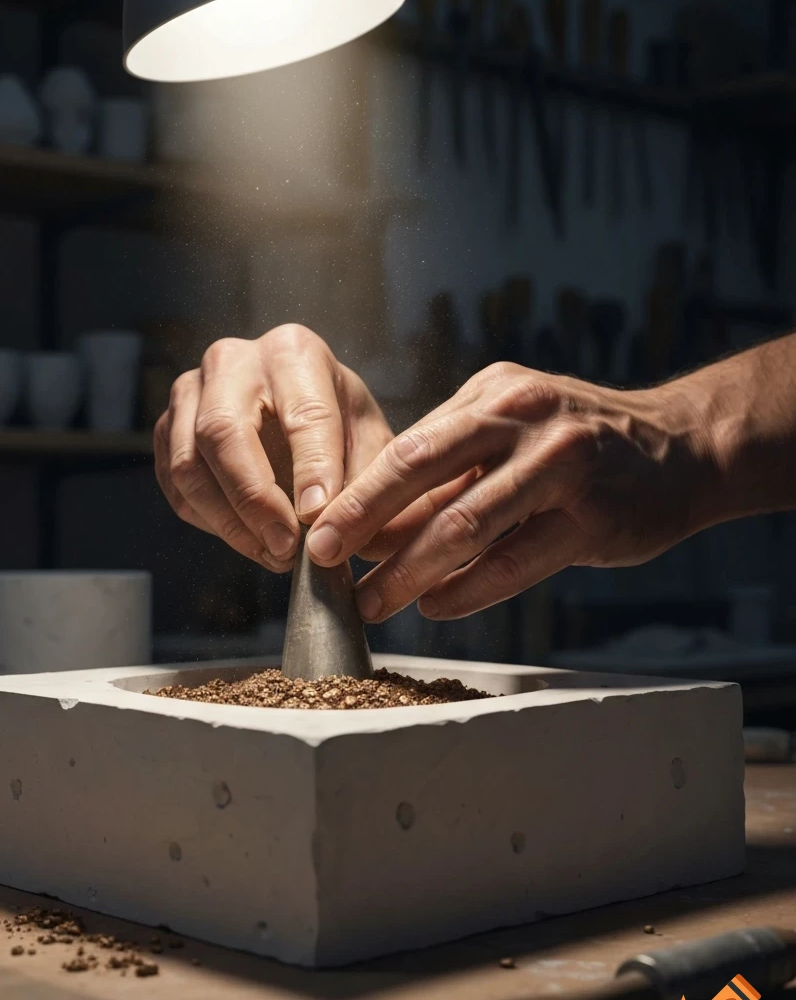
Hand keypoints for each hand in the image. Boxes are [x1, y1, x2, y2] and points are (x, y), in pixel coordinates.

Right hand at [154, 324, 394, 570]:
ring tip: (272, 553)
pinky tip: (247, 538)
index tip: (318, 516)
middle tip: (286, 547)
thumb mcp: (368, 439)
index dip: (311, 468)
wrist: (301, 410)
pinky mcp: (167, 426)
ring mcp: (190, 391)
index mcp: (293, 352)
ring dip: (229, 522)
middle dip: (255, 499)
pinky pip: (175, 485)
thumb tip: (331, 528)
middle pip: (223, 432)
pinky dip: (209, 522)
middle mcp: (233, 361)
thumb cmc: (338, 422)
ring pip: (188, 464)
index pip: (302, 412)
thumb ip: (362, 479)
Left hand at [304, 362, 719, 620]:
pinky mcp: (594, 516)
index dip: (357, 493)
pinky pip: (515, 560)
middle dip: (364, 522)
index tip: (316, 530)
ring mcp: (562, 464)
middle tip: (322, 562)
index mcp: (494, 393)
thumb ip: (451, 466)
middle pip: (423, 472)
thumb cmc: (579, 445)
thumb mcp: (513, 427)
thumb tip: (376, 524)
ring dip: (409, 571)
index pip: (409, 445)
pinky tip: (436, 606)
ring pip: (465, 523)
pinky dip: (468, 589)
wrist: (681, 450)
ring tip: (373, 603)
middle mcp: (525, 418)